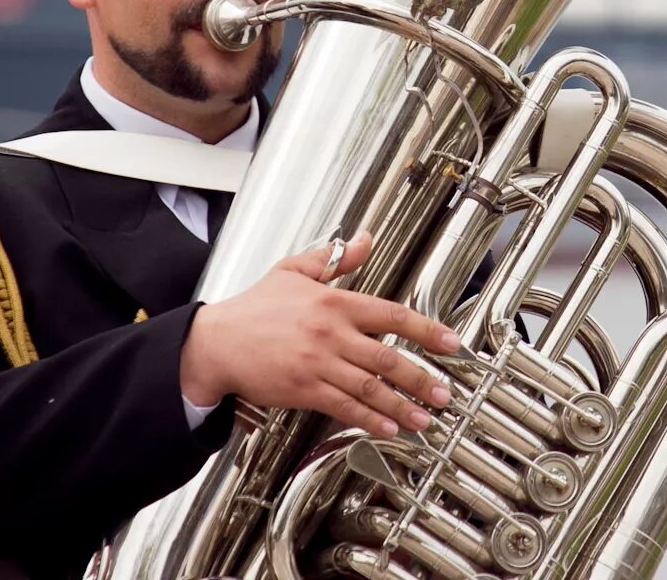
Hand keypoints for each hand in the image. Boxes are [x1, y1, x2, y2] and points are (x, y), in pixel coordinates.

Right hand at [179, 231, 459, 436]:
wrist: (215, 341)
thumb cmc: (254, 308)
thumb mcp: (294, 271)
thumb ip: (335, 259)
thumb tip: (364, 238)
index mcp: (333, 302)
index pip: (391, 315)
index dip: (426, 330)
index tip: (450, 344)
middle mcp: (331, 333)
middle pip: (387, 358)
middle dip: (421, 378)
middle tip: (444, 393)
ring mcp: (318, 364)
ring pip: (370, 388)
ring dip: (402, 405)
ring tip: (425, 419)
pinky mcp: (303, 390)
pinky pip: (344, 407)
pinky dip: (370, 420)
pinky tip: (389, 428)